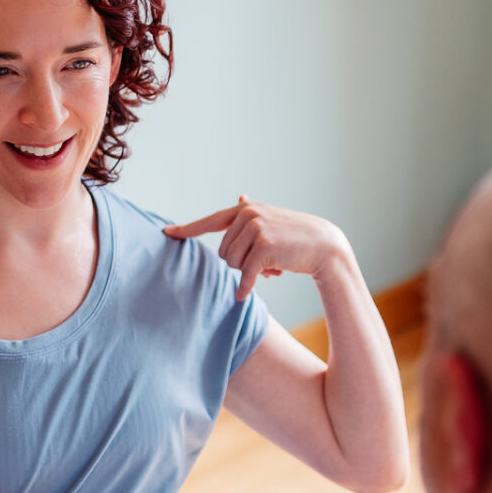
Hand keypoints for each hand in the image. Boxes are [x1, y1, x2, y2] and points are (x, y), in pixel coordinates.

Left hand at [163, 197, 351, 300]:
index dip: (186, 229)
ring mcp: (255, 228)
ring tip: (272, 265)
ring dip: (248, 272)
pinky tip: (243, 296)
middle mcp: (247, 214)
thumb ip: (251, 214)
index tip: (166, 233)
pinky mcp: (264, 246)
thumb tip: (240, 196)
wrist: (324, 246)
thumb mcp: (272, 221)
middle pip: (223, 252)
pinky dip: (245, 287)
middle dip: (241, 264)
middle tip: (266, 262)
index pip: (210, 221)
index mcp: (245, 209)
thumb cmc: (296, 237)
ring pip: (232, 263)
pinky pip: (245, 274)